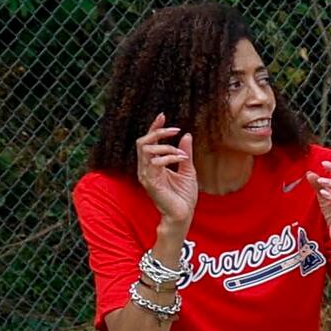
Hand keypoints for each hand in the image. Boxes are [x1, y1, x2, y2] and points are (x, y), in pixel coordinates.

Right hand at [135, 114, 197, 230]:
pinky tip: (180, 159)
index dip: (154, 127)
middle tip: (175, 130)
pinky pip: (154, 163)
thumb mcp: (188, 170)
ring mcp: (146, 175)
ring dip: (166, 147)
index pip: (149, 141)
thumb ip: (185, 153)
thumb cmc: (183, 196)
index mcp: (153, 165)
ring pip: (146, 150)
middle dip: (158, 132)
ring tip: (182, 154)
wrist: (183, 215)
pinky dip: (168, 157)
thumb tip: (186, 135)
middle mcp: (146, 168)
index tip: (163, 115)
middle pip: (142, 142)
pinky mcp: (150, 183)